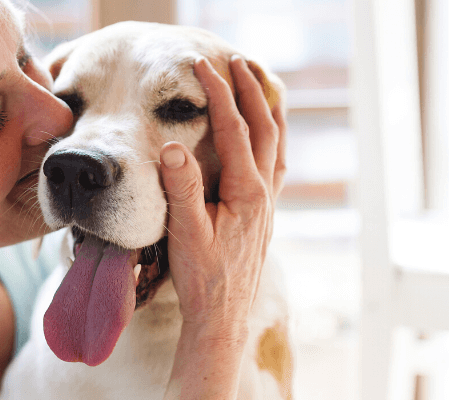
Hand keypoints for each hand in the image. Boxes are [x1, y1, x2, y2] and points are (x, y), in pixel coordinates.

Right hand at [160, 55, 285, 398]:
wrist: (222, 318)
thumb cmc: (202, 279)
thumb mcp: (185, 233)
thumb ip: (181, 189)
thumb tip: (172, 146)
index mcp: (246, 193)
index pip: (234, 130)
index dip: (219, 94)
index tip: (203, 67)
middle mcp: (264, 194)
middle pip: (264, 128)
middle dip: (251, 90)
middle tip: (237, 61)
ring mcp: (268, 204)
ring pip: (276, 144)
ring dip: (268, 110)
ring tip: (261, 84)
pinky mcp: (263, 215)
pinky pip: (275, 164)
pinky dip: (272, 139)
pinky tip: (267, 137)